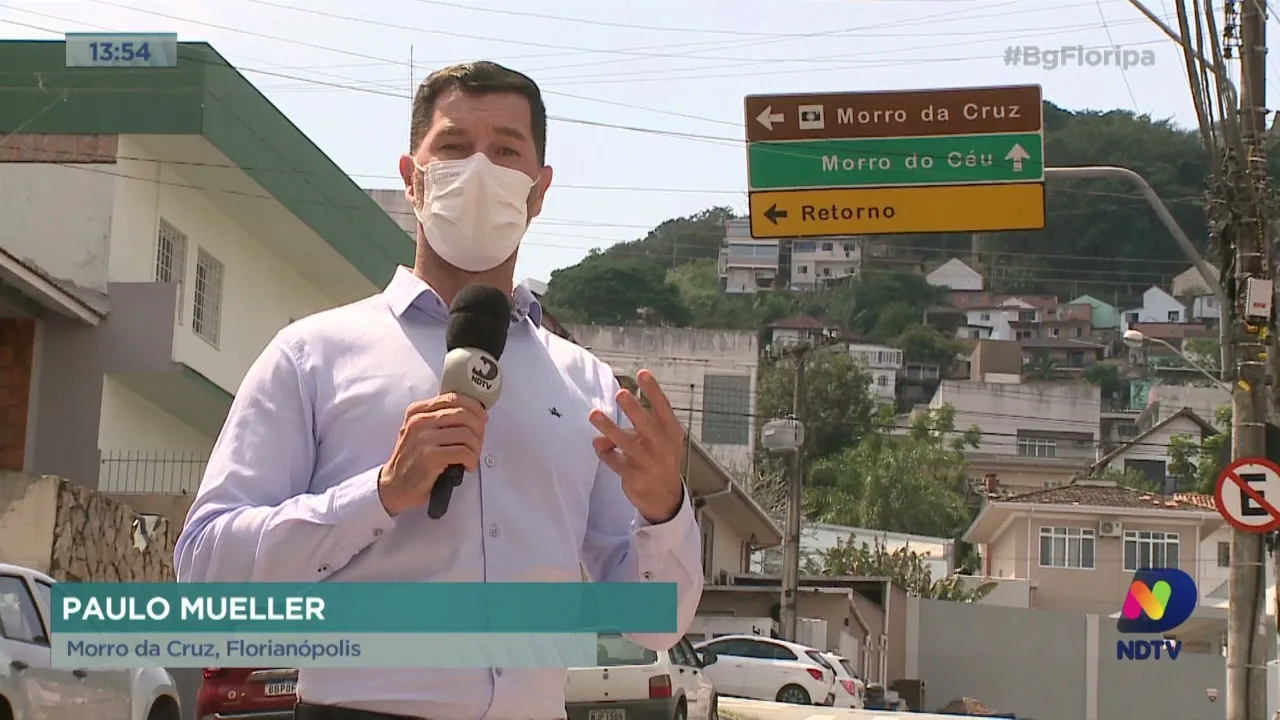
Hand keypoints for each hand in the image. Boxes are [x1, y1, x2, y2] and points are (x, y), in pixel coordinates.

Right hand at [378, 393, 486, 516]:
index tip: (482, 418)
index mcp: (417, 411)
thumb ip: (439, 419)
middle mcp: (419, 421)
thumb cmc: (412, 459)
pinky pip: (463, 452)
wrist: (394, 486)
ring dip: (476, 447)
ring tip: (473, 457)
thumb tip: (473, 413)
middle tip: (478, 442)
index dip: (474, 407)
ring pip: (466, 434)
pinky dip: (472, 459)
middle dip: (478, 429)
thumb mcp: (420, 432)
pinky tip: (468, 466)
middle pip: (463, 415)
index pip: (453, 398)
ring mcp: (423, 439)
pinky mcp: (430, 457)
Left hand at [589, 370, 685, 524]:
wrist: (665, 496)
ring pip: (625, 442)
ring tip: (594, 414)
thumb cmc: (660, 459)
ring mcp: (648, 462)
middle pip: (646, 424)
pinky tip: (599, 446)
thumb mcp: (660, 441)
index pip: (663, 407)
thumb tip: (610, 428)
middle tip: (620, 393)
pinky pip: (613, 459)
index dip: (653, 390)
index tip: (642, 373)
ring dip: (608, 427)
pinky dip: (603, 451)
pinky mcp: (634, 476)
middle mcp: (662, 446)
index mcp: (671, 432)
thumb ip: (638, 429)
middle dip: (633, 409)